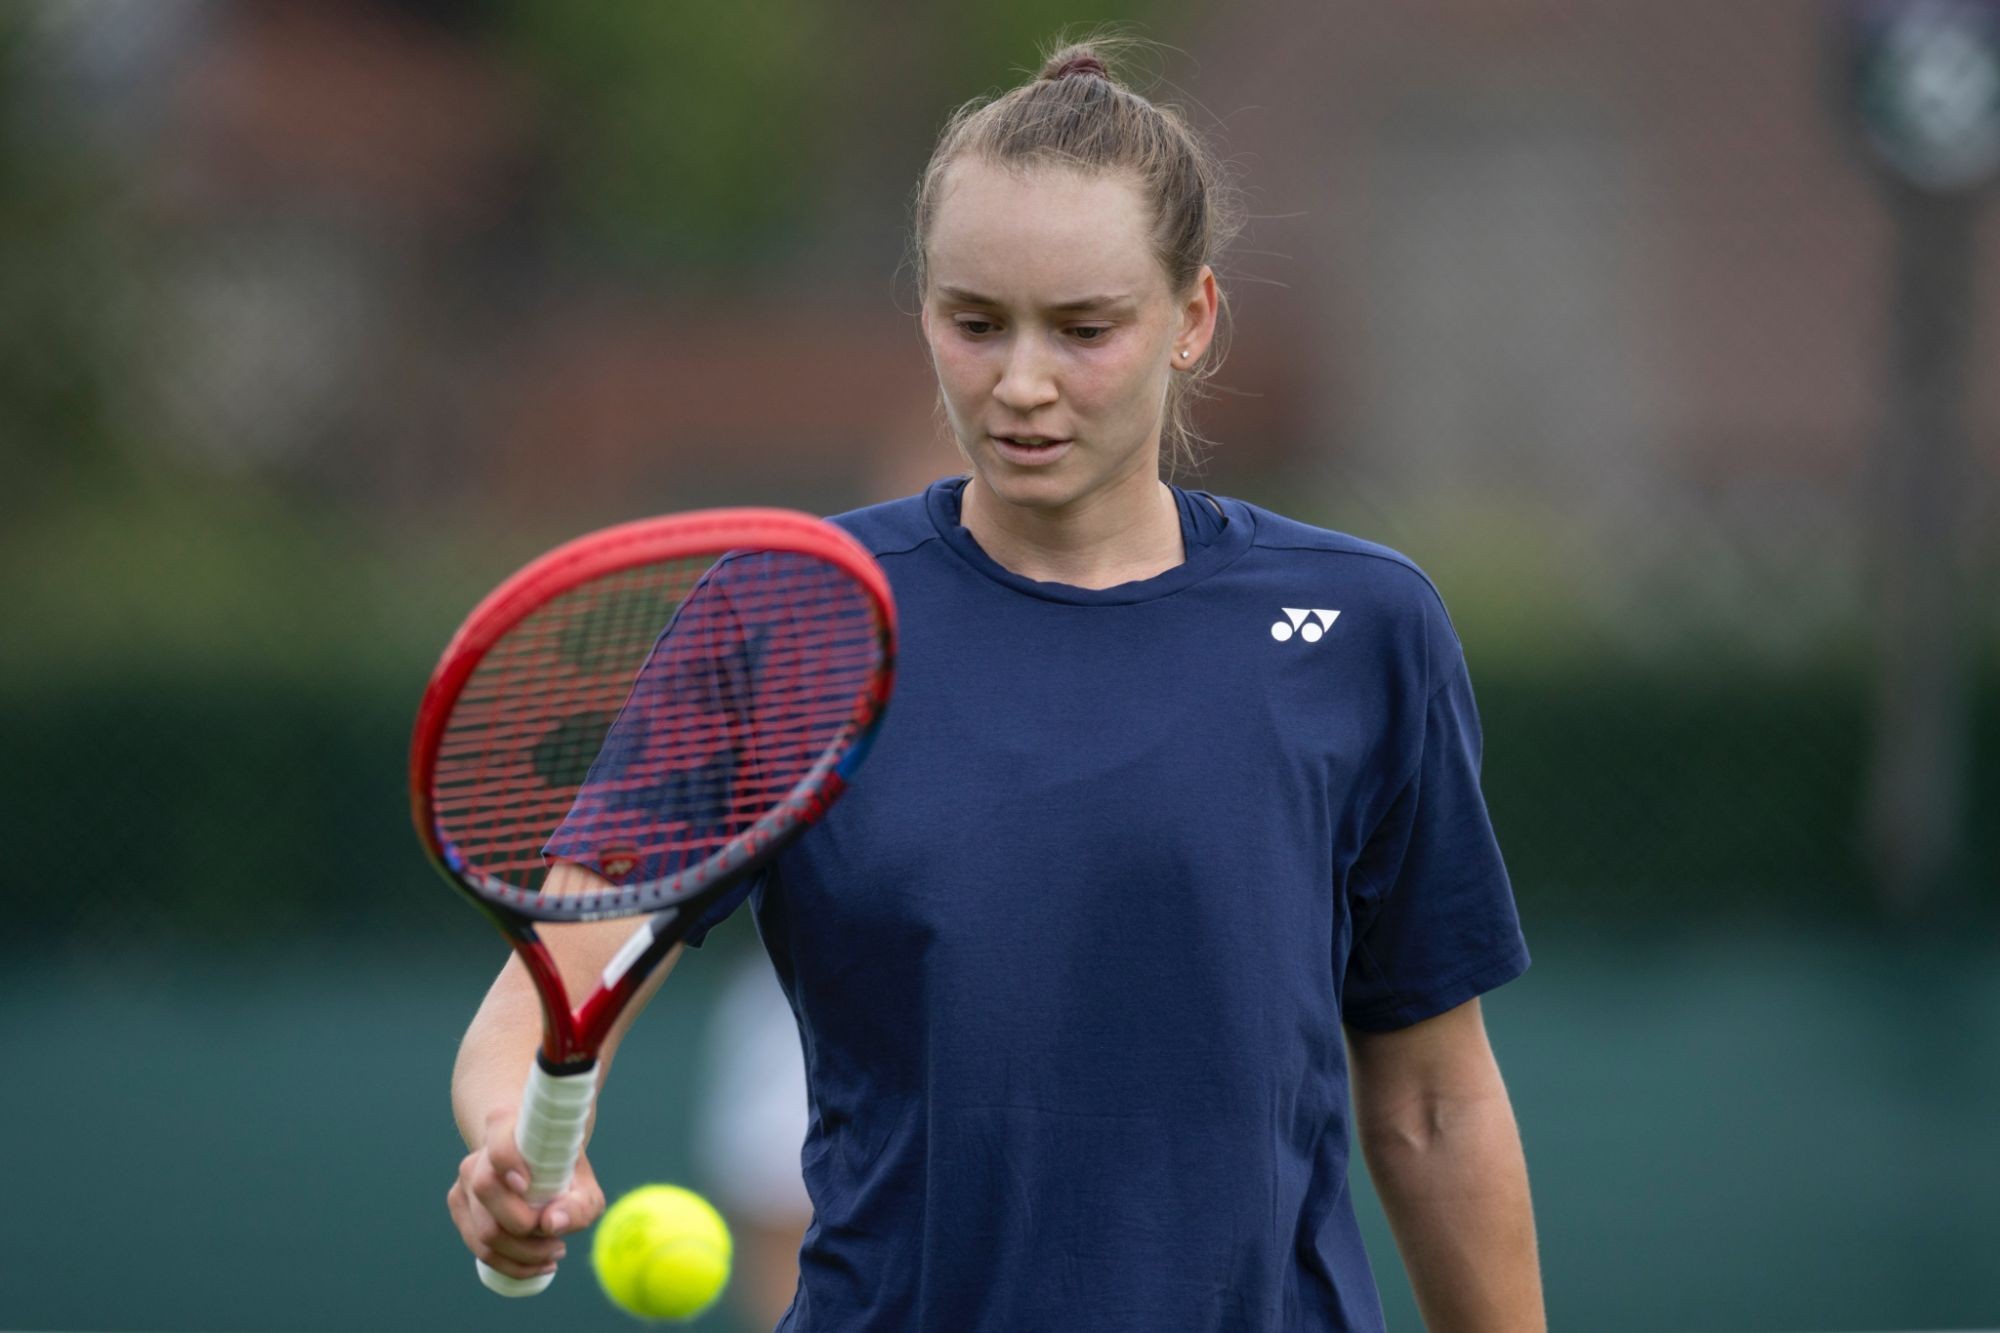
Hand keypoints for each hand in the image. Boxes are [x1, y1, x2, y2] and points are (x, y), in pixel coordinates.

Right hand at [446, 1107, 605, 1280]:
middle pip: (486, 1191)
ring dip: (522, 1254)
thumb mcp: (584, 1184)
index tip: (527, 1183)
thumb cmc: (564, 1172)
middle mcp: (479, 1155)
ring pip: (483, 1230)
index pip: (498, 1142)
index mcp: (507, 1129)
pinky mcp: (459, 1207)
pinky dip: (509, 1264)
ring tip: (555, 1252)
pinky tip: (536, 1265)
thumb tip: (551, 1224)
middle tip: (559, 1239)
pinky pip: (478, 1247)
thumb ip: (578, 1204)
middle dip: (525, 1226)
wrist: (539, 1164)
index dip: (507, 1160)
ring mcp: (464, 1182)